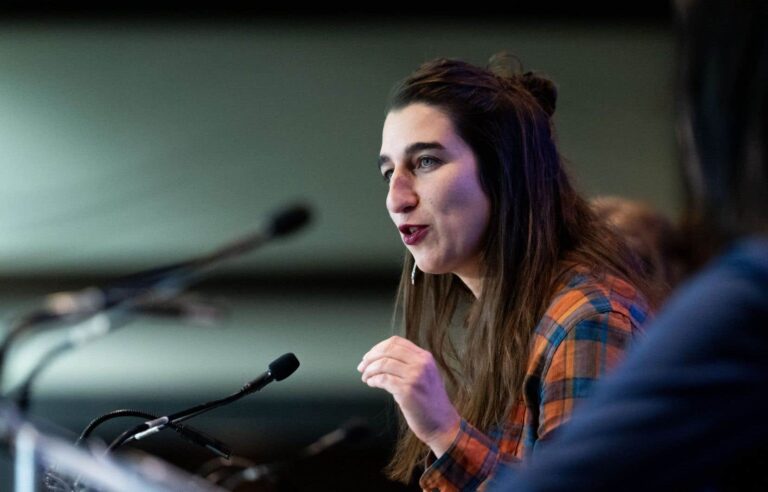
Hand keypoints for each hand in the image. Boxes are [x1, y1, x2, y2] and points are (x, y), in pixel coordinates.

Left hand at [358, 336, 459, 455]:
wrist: (442, 424)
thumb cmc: (429, 402)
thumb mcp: (425, 375)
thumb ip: (409, 363)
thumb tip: (380, 358)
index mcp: (425, 357)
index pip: (396, 342)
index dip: (378, 347)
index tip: (369, 356)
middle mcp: (421, 364)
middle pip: (387, 350)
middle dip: (370, 357)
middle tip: (362, 366)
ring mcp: (415, 377)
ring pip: (383, 364)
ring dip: (369, 370)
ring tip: (366, 378)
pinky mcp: (408, 391)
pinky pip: (383, 379)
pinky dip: (373, 380)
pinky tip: (371, 384)